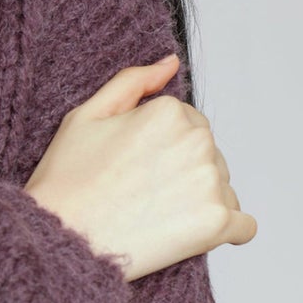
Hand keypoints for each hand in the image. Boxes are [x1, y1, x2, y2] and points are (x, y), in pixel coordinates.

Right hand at [24, 54, 256, 282]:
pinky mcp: (217, 223)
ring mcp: (210, 183)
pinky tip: (190, 235)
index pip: (188, 124)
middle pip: (209, 155)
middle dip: (183, 172)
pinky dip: (224, 231)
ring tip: (156, 217)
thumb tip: (172, 62)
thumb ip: (133, 82)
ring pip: (223, 188)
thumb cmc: (66, 182)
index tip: (134, 168)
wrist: (59, 240)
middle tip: (141, 195)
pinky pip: (243, 227)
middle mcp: (197, 142)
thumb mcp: (87, 116)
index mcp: (169, 112)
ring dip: (199, 201)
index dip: (159, 148)